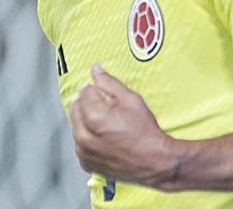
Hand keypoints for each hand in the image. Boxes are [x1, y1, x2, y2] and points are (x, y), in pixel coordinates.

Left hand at [69, 64, 179, 188]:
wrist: (156, 163)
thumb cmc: (146, 133)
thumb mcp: (131, 100)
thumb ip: (109, 83)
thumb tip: (95, 69)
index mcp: (94, 117)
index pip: (85, 91)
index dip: (101, 94)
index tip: (112, 102)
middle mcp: (84, 136)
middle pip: (76, 107)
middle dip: (91, 106)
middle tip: (111, 114)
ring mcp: (84, 151)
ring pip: (76, 125)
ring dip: (88, 122)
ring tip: (109, 128)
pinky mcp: (86, 162)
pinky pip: (80, 143)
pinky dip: (89, 140)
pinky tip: (105, 140)